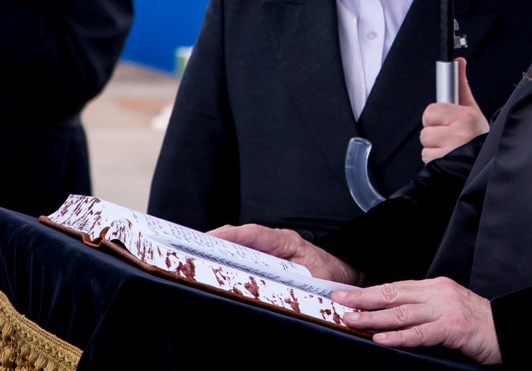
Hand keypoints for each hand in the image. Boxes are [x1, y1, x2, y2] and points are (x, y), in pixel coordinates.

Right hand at [208, 224, 362, 284]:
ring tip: (193, 257)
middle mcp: (275, 242)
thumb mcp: (316, 284)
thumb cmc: (331, 277)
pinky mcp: (266, 259)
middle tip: (189, 248)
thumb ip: (297, 290)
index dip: (230, 235)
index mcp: (287, 242)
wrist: (343, 277)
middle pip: (240, 238)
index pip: (255, 234)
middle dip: (215, 241)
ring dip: (218, 251)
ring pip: (239, 247)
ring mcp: (269, 249)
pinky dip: (227, 260)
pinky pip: (243, 257)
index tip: (210, 238)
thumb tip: (278, 297)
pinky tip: (212, 268)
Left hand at [336, 278, 499, 364]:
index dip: (369, 292)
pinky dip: (398, 336)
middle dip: (363, 300)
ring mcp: (445, 309)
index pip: (395, 287)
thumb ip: (422, 310)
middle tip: (338, 303)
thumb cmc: (477, 323)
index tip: (347, 295)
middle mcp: (438, 293)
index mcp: (435, 286)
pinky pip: (419, 333)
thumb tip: (391, 318)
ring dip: (373, 318)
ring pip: (401, 313)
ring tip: (352, 321)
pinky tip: (381, 338)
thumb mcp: (447, 309)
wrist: (506, 329)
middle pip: (393, 294)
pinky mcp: (452, 327)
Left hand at [421, 58, 488, 163]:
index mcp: (464, 116)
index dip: (435, 117)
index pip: (431, 111)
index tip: (443, 119)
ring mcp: (451, 151)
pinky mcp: (444, 165)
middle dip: (434, 132)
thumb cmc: (479, 136)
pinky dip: (434, 159)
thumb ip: (461, 86)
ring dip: (434, 147)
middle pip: (425, 131)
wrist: (490, 161)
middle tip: (449, 134)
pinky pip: (426, 158)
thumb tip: (458, 62)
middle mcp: (458, 133)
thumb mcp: (472, 109)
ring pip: (425, 145)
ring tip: (450, 146)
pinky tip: (448, 156)